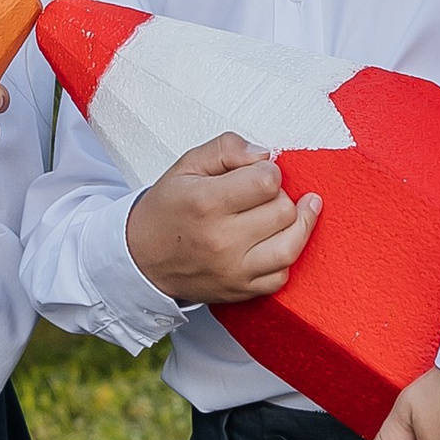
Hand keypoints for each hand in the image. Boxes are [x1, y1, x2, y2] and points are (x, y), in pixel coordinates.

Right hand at [124, 135, 321, 305]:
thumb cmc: (167, 210)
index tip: (259, 174)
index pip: (267, 181)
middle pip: (283, 210)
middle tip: (264, 195)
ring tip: (296, 211)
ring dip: (297, 225)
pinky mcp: (240, 290)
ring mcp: (233, 269)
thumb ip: (226, 149)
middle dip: (280, 196)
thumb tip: (264, 154)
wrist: (142, 259)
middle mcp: (221, 240)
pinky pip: (281, 276)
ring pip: (291, 245)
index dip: (269, 171)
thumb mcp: (187, 166)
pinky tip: (276, 242)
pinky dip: (285, 258)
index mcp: (206, 203)